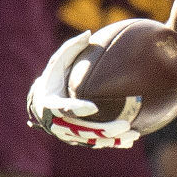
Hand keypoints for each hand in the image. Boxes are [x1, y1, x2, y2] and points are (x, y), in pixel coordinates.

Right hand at [27, 31, 138, 149]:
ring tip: (134, 134)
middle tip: (124, 124)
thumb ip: (71, 49)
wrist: (43, 103)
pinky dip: (113, 143)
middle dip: (104, 129)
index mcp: (51, 103)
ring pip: (93, 140)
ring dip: (114, 139)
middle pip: (83, 130)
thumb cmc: (54, 79)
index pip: (63, 109)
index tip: (92, 107)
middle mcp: (59, 123)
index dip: (77, 109)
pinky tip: (131, 140)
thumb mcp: (58, 62)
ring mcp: (69, 134)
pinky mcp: (79, 140)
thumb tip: (89, 33)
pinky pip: (98, 143)